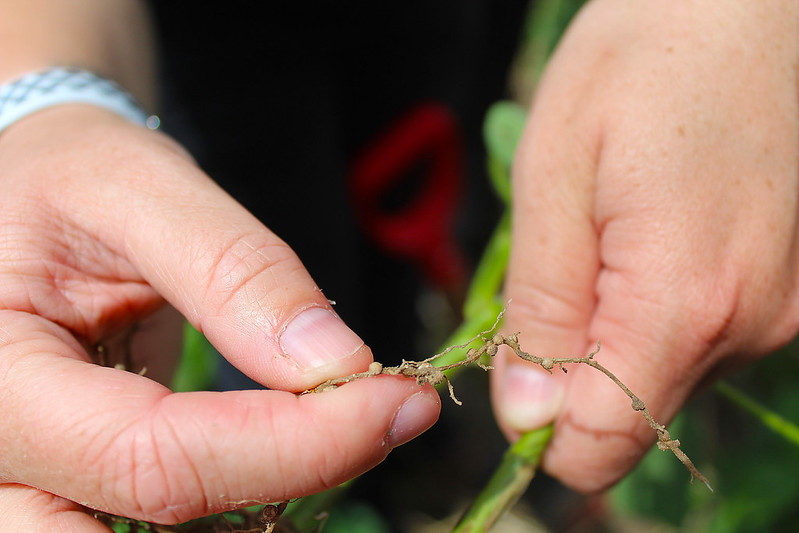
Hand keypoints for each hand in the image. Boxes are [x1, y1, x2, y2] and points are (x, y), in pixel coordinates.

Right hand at [0, 106, 439, 527]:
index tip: (403, 401)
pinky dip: (238, 496)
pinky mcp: (69, 483)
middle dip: (280, 490)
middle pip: (143, 530)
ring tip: (338, 421)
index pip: (154, 459)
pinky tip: (290, 439)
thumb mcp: (138, 188)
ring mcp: (27, 483)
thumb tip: (337, 363)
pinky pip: (149, 522)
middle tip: (377, 422)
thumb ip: (234, 270)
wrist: (21, 201)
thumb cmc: (63, 176)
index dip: (297, 445)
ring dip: (261, 502)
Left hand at [491, 0, 798, 491]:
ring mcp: (783, 312)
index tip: (512, 363)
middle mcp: (752, 327)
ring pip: (663, 377)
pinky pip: (701, 338)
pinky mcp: (791, 292)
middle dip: (572, 368)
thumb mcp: (555, 169)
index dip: (537, 426)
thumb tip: (525, 415)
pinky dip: (657, 308)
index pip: (598, 447)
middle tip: (560, 265)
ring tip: (611, 231)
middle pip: (629, 416)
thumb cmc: (646, 57)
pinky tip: (654, 231)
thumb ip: (540, 305)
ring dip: (615, 330)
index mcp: (683, 301)